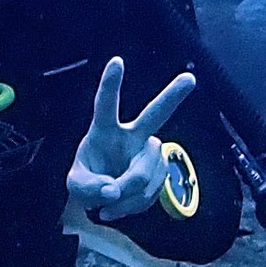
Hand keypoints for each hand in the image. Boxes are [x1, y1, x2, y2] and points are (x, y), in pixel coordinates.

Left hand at [67, 56, 198, 221]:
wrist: (104, 198)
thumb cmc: (88, 181)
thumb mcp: (76, 186)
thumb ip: (89, 188)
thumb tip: (113, 191)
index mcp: (104, 130)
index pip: (106, 104)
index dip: (110, 84)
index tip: (117, 61)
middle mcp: (131, 136)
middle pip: (154, 115)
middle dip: (172, 96)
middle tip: (190, 79)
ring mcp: (148, 153)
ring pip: (145, 174)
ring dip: (126, 197)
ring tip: (110, 205)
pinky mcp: (160, 171)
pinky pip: (151, 192)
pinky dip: (133, 206)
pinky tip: (123, 205)